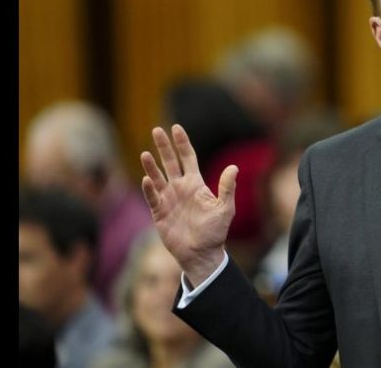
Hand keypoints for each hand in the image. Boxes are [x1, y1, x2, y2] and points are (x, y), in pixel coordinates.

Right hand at [140, 124, 237, 285]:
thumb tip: (234, 168)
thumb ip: (227, 188)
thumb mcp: (225, 209)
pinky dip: (149, 189)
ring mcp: (168, 199)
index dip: (182, 143)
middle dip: (164, 146)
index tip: (176, 128)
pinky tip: (147, 179)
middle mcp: (180, 188)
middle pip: (170, 162)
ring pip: (158, 178)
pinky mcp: (159, 213)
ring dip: (152, 166)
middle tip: (157, 129)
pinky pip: (152, 198)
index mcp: (196, 184)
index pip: (188, 158)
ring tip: (146, 153)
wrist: (201, 254)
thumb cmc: (215, 232)